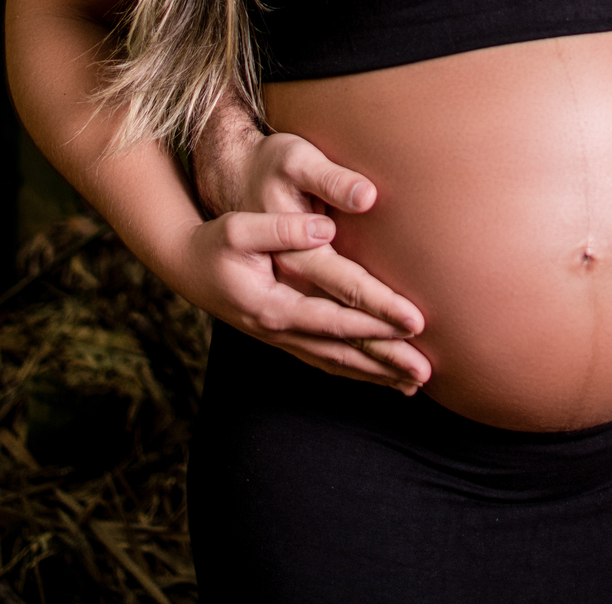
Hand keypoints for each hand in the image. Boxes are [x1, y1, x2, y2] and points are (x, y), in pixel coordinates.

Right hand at [172, 208, 430, 389]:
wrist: (184, 264)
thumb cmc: (215, 240)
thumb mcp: (238, 228)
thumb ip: (281, 229)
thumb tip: (325, 228)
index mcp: (272, 304)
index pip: (335, 314)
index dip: (376, 317)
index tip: (413, 322)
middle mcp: (279, 329)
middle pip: (341, 348)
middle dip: (385, 359)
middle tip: (426, 370)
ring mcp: (280, 338)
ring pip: (335, 361)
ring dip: (375, 373)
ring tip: (414, 382)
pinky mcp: (283, 336)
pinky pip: (324, 359)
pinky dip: (354, 370)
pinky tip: (379, 376)